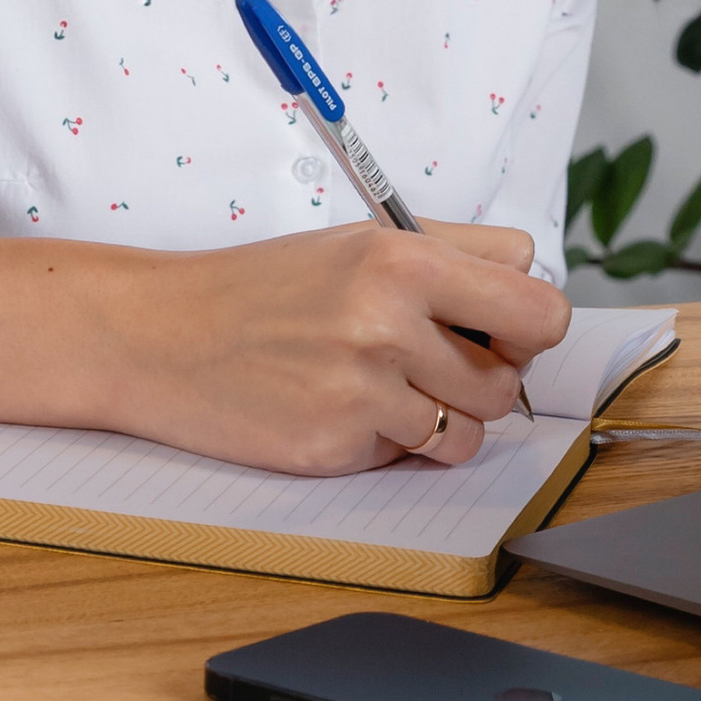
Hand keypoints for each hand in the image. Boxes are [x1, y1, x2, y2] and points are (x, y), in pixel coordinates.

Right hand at [113, 221, 572, 475]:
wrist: (161, 335)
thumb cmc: (263, 287)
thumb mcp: (359, 240)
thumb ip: (457, 252)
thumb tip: (534, 280)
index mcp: (404, 260)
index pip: (539, 309)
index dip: (527, 327)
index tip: (501, 331)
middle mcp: (388, 323)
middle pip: (508, 380)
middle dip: (480, 378)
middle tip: (429, 362)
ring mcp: (361, 391)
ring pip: (468, 433)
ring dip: (440, 420)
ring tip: (383, 388)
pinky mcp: (335, 446)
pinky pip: (408, 459)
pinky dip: (386, 443)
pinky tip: (339, 410)